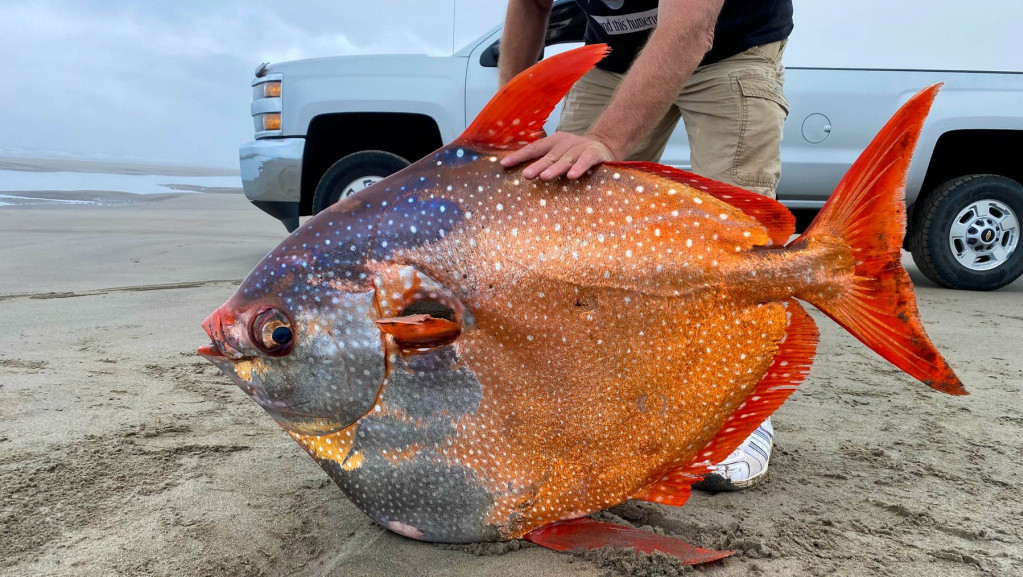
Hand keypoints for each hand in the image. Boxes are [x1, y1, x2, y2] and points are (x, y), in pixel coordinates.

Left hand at [500, 131, 614, 179]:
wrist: (604, 145)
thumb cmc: (575, 154)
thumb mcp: (558, 153)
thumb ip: (544, 160)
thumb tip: (520, 173)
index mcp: (553, 142)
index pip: (534, 148)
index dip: (519, 156)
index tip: (504, 164)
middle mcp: (565, 143)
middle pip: (549, 156)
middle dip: (537, 165)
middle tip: (526, 175)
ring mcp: (580, 147)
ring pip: (566, 159)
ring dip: (555, 168)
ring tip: (545, 177)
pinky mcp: (594, 153)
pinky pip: (585, 161)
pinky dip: (579, 167)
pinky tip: (571, 176)